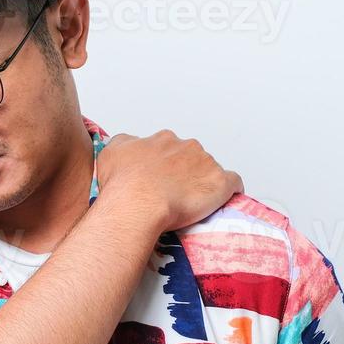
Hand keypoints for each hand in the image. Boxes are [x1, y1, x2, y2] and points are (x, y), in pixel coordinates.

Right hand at [96, 129, 243, 232]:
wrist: (137, 204)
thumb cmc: (123, 184)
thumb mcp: (111, 152)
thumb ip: (125, 143)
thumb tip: (132, 144)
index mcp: (164, 140)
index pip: (170, 148)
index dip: (166, 165)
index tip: (160, 180)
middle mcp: (186, 146)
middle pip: (191, 158)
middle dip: (185, 172)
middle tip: (173, 194)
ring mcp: (205, 163)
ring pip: (209, 170)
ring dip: (203, 182)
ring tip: (191, 203)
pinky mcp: (220, 183)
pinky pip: (233, 182)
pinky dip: (230, 189)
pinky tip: (223, 199)